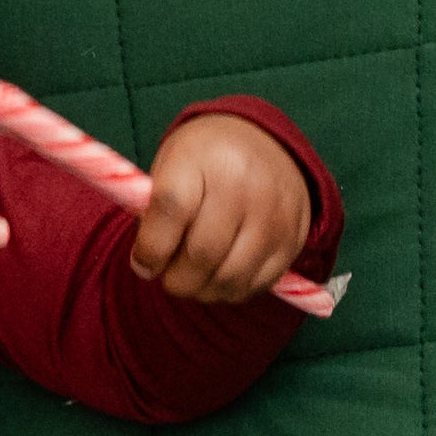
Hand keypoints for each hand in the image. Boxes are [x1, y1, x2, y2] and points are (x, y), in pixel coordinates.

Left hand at [129, 115, 314, 304]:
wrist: (264, 144)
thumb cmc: (202, 163)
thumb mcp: (169, 166)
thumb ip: (152, 212)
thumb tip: (147, 266)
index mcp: (205, 160)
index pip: (171, 209)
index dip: (150, 248)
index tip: (141, 264)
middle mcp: (246, 185)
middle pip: (202, 253)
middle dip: (174, 279)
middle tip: (166, 276)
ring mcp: (275, 214)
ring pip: (229, 278)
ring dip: (201, 290)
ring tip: (190, 278)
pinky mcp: (294, 239)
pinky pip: (256, 284)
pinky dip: (229, 291)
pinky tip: (218, 275)